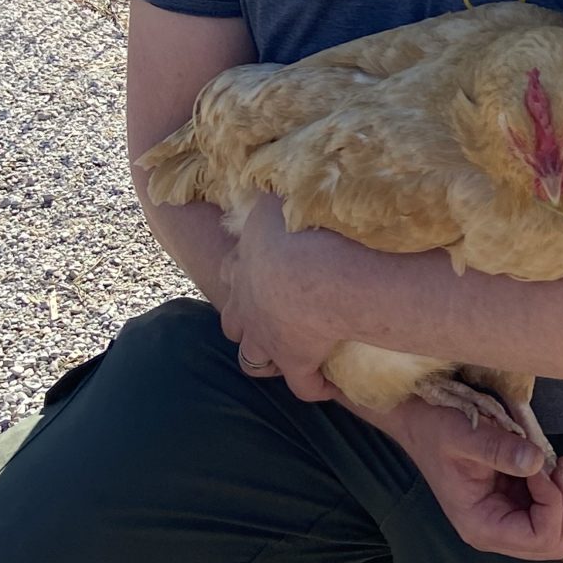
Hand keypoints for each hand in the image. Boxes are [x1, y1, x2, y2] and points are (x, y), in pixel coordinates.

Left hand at [219, 194, 346, 401]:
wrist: (314, 267)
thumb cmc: (299, 225)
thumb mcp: (281, 195)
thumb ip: (278, 189)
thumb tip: (284, 175)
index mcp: (244, 261)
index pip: (234, 271)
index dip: (245, 277)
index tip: (266, 278)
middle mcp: (246, 302)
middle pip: (232, 320)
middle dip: (245, 322)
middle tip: (270, 319)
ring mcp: (266, 335)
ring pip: (251, 357)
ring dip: (265, 357)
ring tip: (287, 357)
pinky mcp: (294, 360)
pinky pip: (302, 385)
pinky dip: (314, 387)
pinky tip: (329, 387)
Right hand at [372, 395, 562, 558]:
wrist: (422, 423)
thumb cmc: (436, 430)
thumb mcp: (463, 434)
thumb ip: (498, 448)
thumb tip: (535, 461)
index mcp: (482, 525)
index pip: (539, 539)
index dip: (553, 504)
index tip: (541, 467)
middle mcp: (497, 530)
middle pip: (556, 543)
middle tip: (561, 468)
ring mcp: (509, 518)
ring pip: (562, 528)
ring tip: (561, 464)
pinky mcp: (517, 502)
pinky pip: (556, 509)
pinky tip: (556, 464)